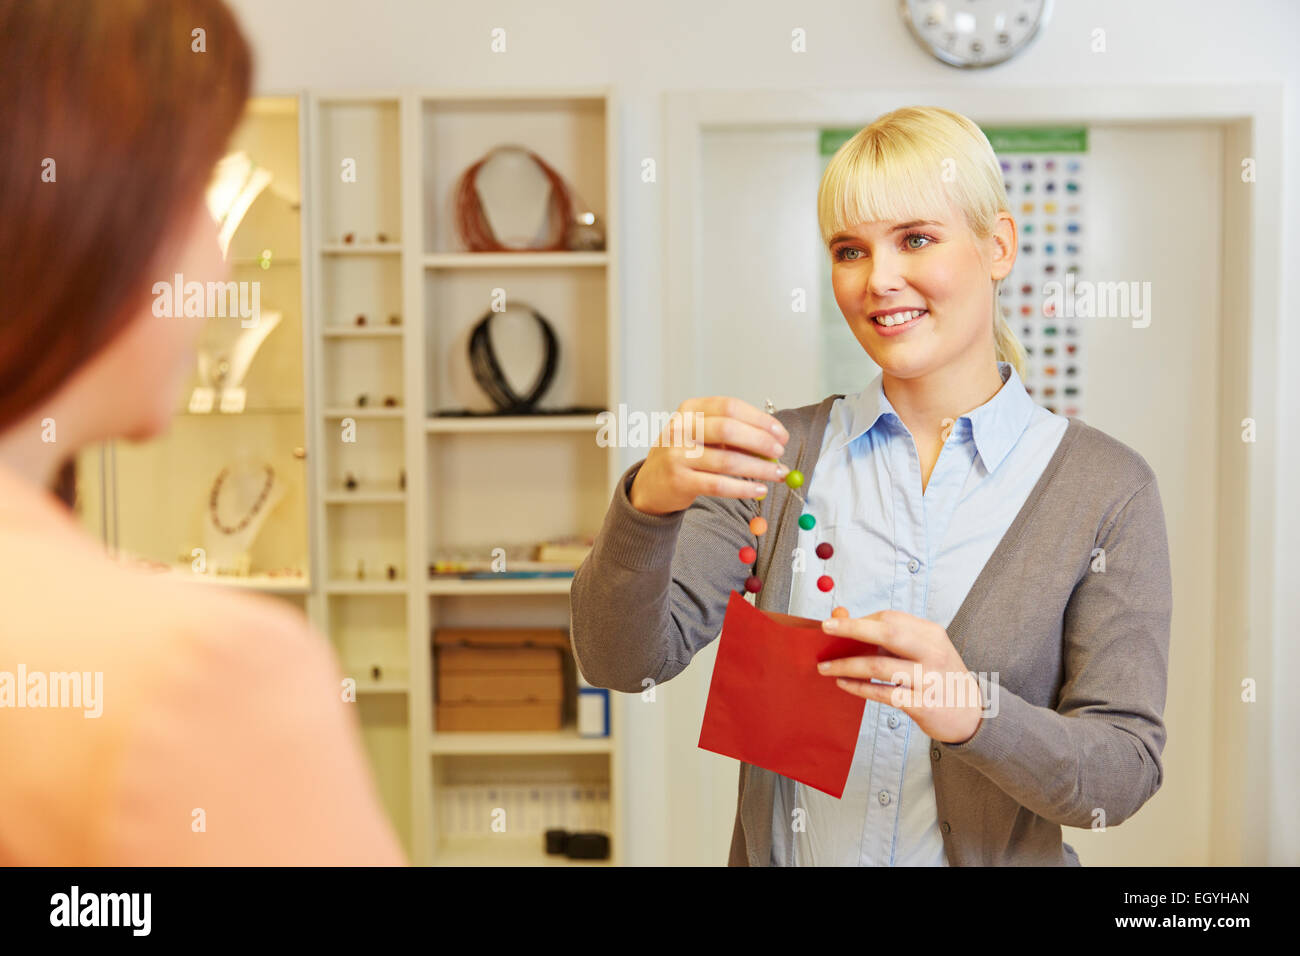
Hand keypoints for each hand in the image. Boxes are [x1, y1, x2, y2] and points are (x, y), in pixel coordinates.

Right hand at [628, 396, 790, 515]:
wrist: (651, 484)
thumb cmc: (685, 455)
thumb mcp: (702, 436)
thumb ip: (734, 434)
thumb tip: (774, 441)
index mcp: (690, 410)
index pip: (730, 407)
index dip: (760, 419)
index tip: (781, 433)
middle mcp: (680, 429)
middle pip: (728, 429)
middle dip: (760, 441)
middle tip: (780, 453)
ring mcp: (677, 455)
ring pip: (727, 461)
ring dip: (759, 468)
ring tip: (778, 473)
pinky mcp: (680, 481)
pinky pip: (719, 485)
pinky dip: (743, 488)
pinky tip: (760, 489)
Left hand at [816, 609, 984, 744]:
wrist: (972, 714)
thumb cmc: (939, 677)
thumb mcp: (922, 650)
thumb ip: (886, 635)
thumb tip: (843, 615)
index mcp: (931, 634)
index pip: (891, 618)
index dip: (861, 620)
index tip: (838, 625)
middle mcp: (932, 653)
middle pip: (887, 632)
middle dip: (851, 628)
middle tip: (825, 628)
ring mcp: (929, 679)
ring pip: (879, 666)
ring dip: (846, 665)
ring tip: (825, 667)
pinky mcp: (923, 704)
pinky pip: (883, 693)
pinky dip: (859, 688)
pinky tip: (844, 684)